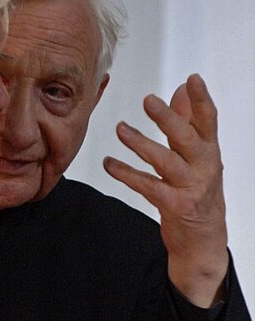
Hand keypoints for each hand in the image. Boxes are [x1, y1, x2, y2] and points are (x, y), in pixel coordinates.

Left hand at [103, 73, 227, 305]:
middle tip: (148, 101)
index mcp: (209, 152)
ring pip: (166, 161)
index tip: (192, 79)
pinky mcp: (175, 206)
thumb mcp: (198, 156)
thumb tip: (180, 90)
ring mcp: (191, 188)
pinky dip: (126, 174)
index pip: (208, 121)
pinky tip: (109, 164)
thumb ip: (188, 122)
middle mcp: (204, 168)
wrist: (204, 241)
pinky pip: (148, 186)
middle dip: (168, 119)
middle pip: (187, 138)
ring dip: (141, 144)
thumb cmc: (198, 192)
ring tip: (120, 129)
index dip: (201, 99)